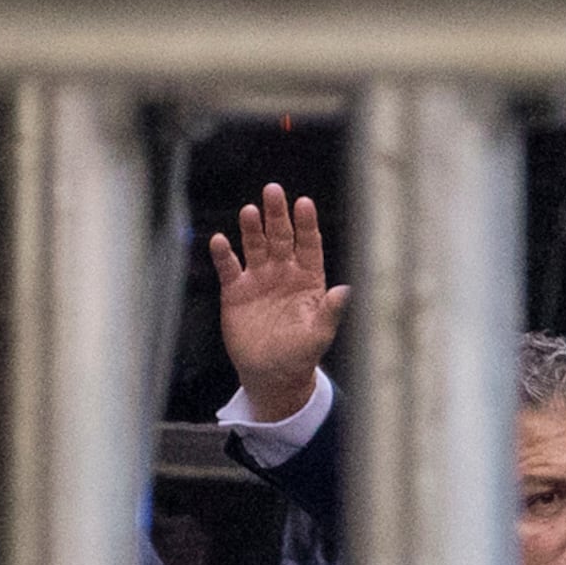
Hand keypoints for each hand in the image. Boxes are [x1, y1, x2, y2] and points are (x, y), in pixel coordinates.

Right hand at [210, 184, 346, 423]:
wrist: (271, 374)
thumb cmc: (300, 354)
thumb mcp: (319, 334)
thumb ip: (330, 311)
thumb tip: (345, 291)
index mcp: (308, 278)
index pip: (308, 244)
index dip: (306, 224)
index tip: (303, 203)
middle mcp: (283, 272)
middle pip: (280, 236)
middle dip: (276, 214)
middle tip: (272, 190)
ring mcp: (259, 279)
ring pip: (254, 245)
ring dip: (251, 228)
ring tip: (249, 211)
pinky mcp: (235, 291)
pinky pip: (229, 267)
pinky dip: (223, 254)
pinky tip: (220, 240)